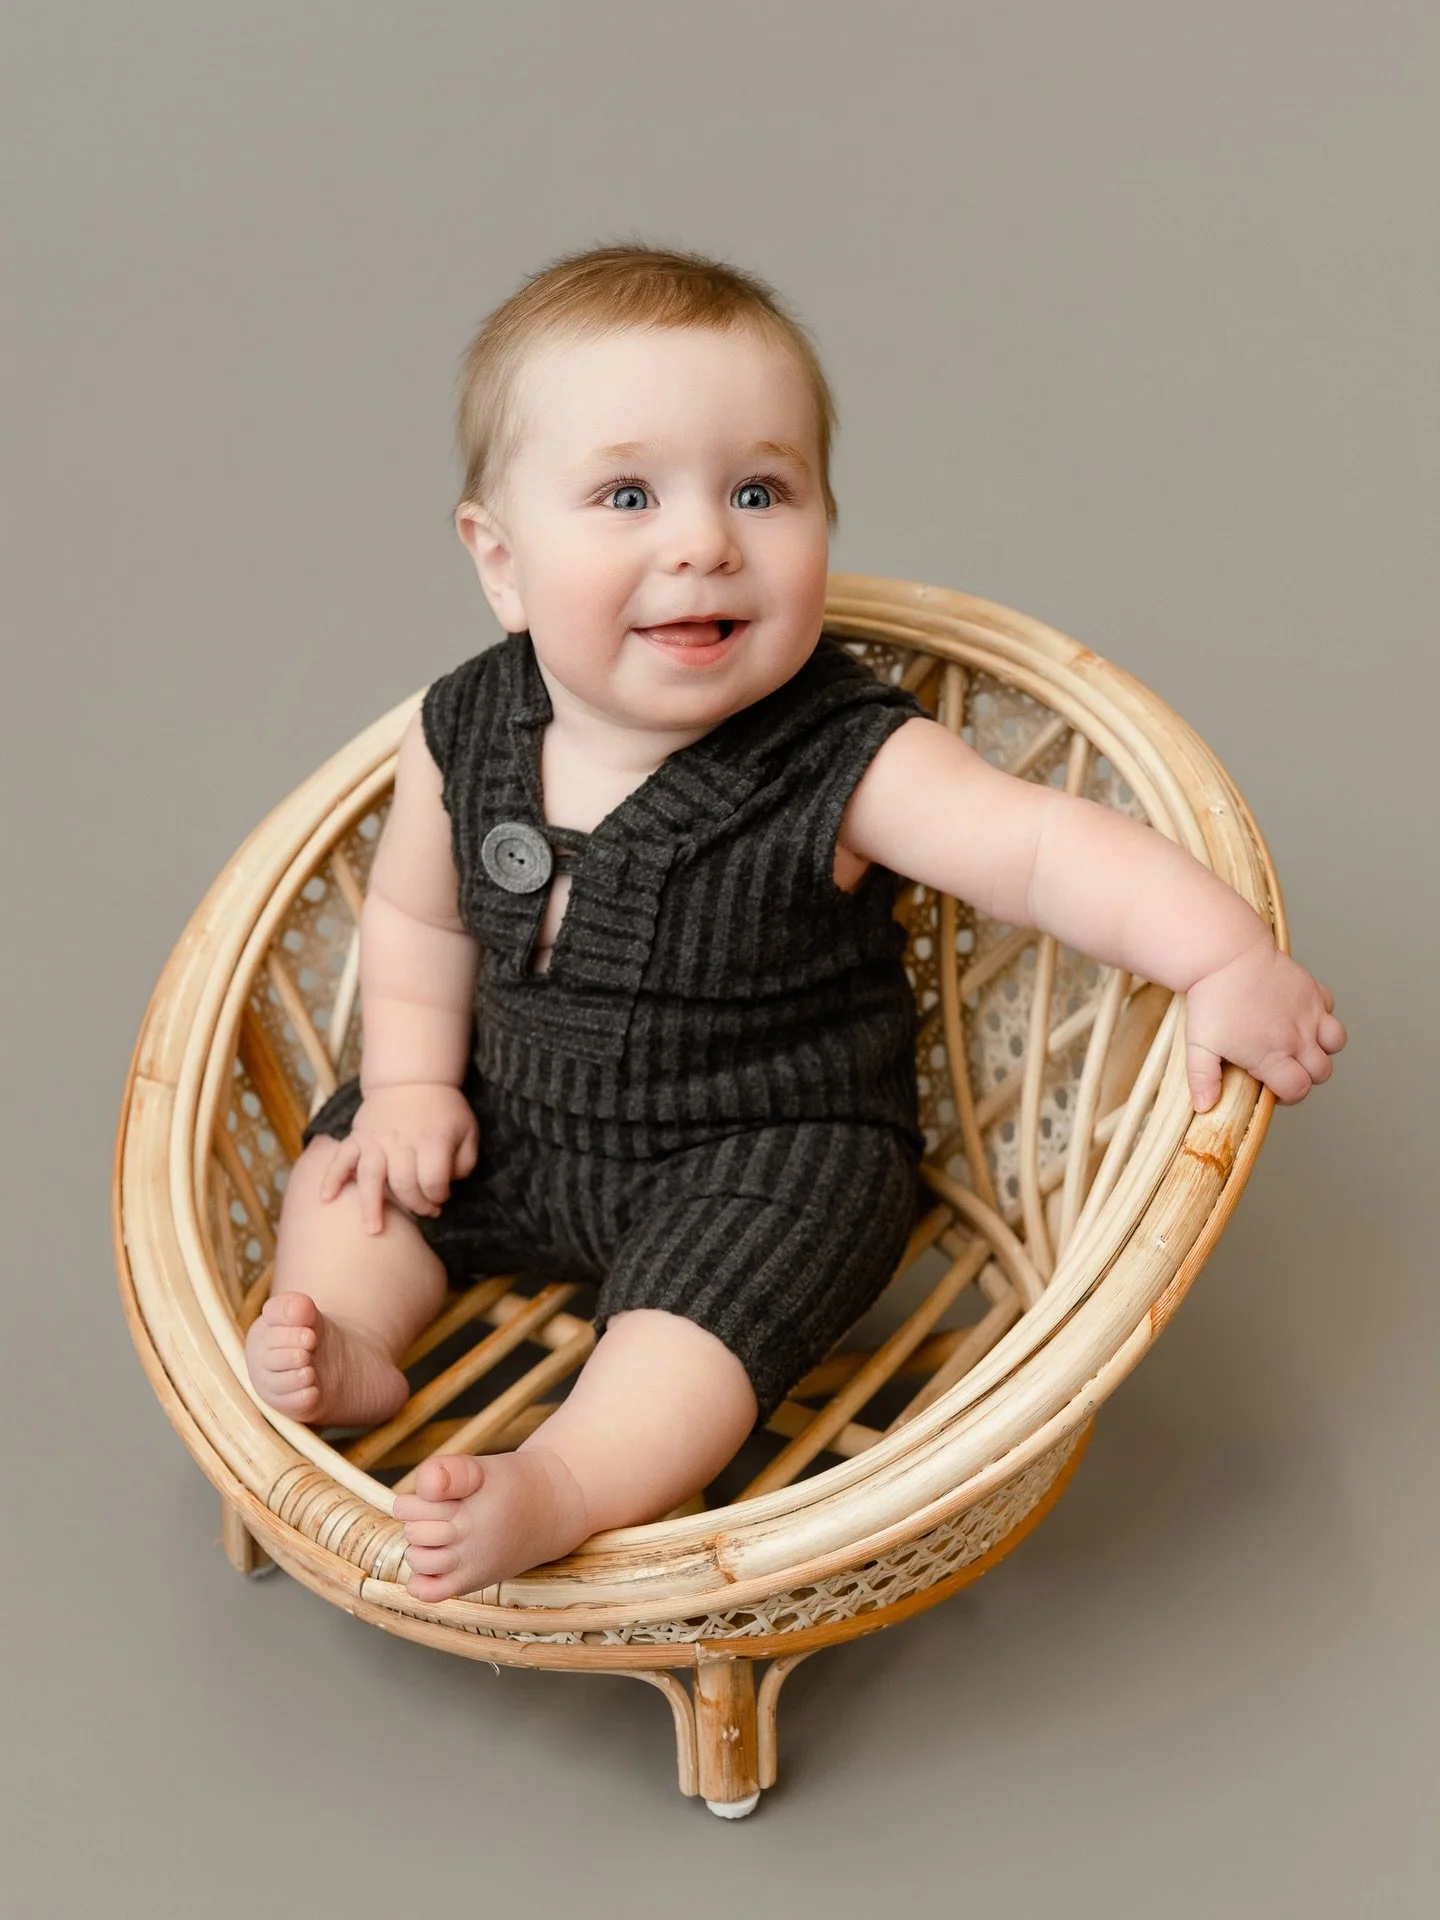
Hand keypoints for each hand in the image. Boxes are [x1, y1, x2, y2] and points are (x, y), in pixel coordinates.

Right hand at [319, 1082, 479, 1233]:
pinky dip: (332, 1177)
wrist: (413, 1078)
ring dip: (371, 1204)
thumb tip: (449, 1185)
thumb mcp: (468, 1130)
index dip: (439, 1195)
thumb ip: (464, 1161)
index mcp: (432, 1139)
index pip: (434, 1180)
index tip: (442, 1197)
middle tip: (424, 1212)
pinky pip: (342, 1158)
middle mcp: (402, 1140)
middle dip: (415, 1204)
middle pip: (404, 1183)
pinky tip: (326, 1198)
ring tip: (372, 1230)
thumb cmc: (443, 1110)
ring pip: (371, 1175)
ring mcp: (376, 1139)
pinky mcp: (358, 1136)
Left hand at [1184, 935, 1347, 1112]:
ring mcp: (1308, 1011)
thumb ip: (1203, 1079)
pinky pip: (1330, 1006)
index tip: (1274, 1087)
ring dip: (1323, 1048)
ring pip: (1337, 1041)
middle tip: (1284, 1066)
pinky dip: (1322, 1014)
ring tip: (1299, 1043)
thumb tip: (1204, 1107)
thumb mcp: (1199, 1045)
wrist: (1225, 955)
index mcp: (1271, 1055)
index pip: (1298, 1090)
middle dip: (1306, 1075)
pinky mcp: (1311, 989)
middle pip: (1321, 1072)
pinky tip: (1300, 1014)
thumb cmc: (1210, 1000)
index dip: (1288, 1095)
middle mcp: (1297, 1037)